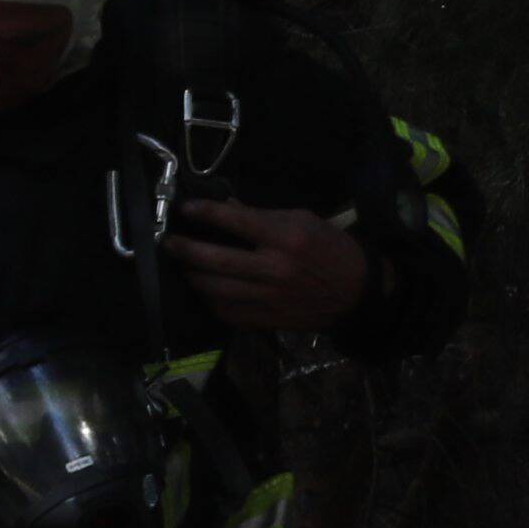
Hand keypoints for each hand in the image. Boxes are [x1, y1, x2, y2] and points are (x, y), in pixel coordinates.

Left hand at [165, 199, 368, 335]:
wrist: (359, 290)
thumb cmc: (329, 249)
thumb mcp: (303, 221)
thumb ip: (262, 216)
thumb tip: (224, 208)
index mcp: (286, 237)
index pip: (234, 221)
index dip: (204, 213)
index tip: (184, 209)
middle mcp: (275, 268)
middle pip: (214, 260)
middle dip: (184, 250)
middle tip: (169, 243)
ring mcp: (269, 297)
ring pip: (214, 289)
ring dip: (191, 276)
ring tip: (182, 265)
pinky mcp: (267, 319)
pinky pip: (225, 311)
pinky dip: (209, 299)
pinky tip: (204, 289)